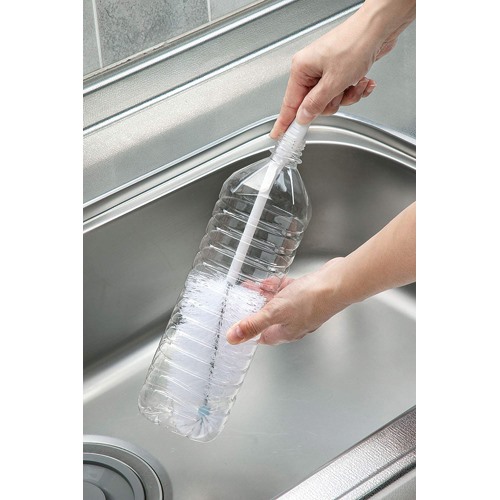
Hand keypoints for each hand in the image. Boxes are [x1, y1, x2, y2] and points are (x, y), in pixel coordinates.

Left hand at [226, 202, 415, 345]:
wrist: (338, 282)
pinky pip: (289, 292)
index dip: (249, 331)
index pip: (262, 337)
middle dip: (255, 309)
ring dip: (265, 295)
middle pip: (269, 318)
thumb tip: (233, 338)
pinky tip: (273, 280)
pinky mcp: (308, 293)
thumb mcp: (275, 312)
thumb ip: (253, 324)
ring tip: (253, 286)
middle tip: (243, 300)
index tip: (237, 323)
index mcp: (286, 332)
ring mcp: (302, 308)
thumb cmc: (312, 300)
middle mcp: (294, 322)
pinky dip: (279, 286)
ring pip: (278, 303)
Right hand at [270, 0, 415, 138]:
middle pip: (313, 105)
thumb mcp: (333, 82)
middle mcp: (311, 69)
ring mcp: (325, 70)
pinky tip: (363, 80)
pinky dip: (354, 89)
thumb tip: (303, 116)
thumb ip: (316, 103)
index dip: (285, 122)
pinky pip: (342, 92)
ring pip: (331, 100)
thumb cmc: (355, 43)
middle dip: (331, 103)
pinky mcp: (339, 71)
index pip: (289, 103)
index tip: (279, 135)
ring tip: (355, 83)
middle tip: (340, 94)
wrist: (378, 28)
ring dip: (347, 96)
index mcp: (301, 69)